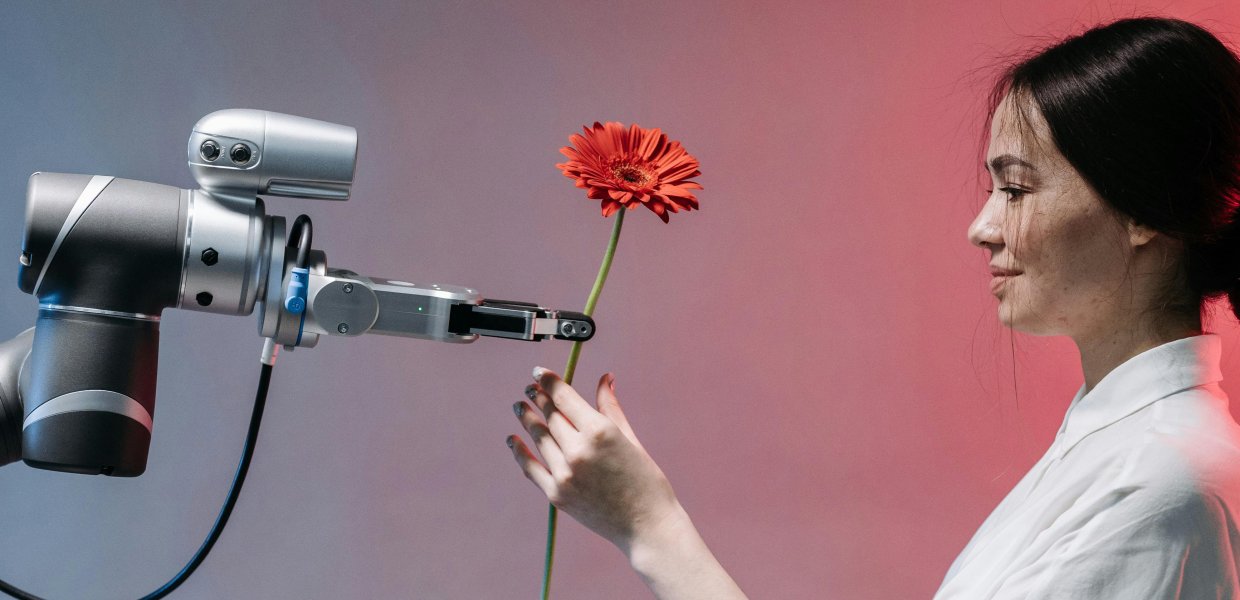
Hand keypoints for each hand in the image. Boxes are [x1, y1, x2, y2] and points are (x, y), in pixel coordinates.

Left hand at [506, 367, 682, 552]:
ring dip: (527, 420)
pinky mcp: (557, 494)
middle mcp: (578, 450)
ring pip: (538, 438)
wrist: (647, 525)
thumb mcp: (630, 438)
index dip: (548, 381)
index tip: (539, 372)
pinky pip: (530, 468)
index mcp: (599, 431)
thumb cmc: (646, 481)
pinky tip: (512, 439)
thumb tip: (605, 379)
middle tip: (530, 389)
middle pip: (549, 416)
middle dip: (538, 399)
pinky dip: (519, 452)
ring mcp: (564, 474)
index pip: (563, 397)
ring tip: (520, 407)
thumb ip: (610, 407)